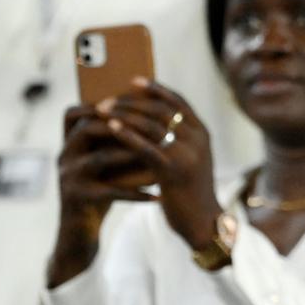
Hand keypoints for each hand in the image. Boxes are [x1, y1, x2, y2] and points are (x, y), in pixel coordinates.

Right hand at [48, 105, 159, 286]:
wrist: (79, 232)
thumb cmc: (99, 193)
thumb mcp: (105, 165)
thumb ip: (116, 144)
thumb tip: (151, 120)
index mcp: (68, 144)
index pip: (74, 113)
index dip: (100, 105)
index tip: (134, 104)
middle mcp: (64, 156)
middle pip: (86, 129)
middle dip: (120, 126)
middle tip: (151, 128)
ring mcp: (68, 178)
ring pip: (98, 159)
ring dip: (129, 155)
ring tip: (156, 156)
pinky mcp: (77, 199)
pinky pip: (109, 193)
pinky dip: (135, 193)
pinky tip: (156, 195)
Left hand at [99, 78, 221, 248]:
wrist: (203, 224)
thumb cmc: (190, 193)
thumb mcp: (190, 161)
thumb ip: (177, 141)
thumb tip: (146, 122)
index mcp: (202, 134)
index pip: (179, 101)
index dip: (156, 88)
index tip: (133, 80)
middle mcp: (198, 140)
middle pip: (161, 108)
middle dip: (131, 100)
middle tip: (106, 99)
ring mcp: (187, 154)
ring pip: (152, 124)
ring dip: (123, 113)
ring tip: (101, 110)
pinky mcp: (174, 171)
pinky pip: (146, 146)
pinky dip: (127, 134)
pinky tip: (111, 128)